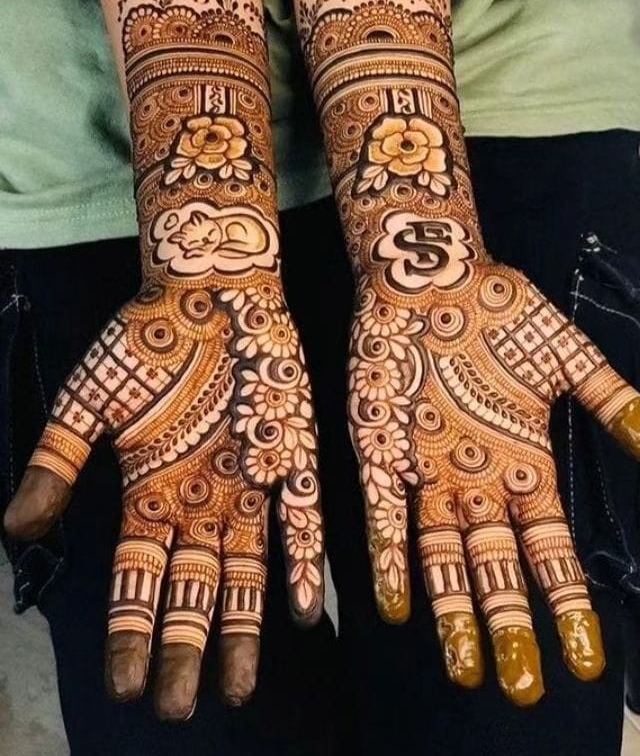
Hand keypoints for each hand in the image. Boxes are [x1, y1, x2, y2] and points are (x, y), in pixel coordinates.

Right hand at [5, 278, 323, 717]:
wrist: (210, 292)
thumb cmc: (146, 343)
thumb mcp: (89, 403)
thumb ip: (56, 461)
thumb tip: (14, 529)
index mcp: (149, 493)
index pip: (135, 581)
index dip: (130, 632)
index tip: (126, 686)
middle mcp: (200, 503)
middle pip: (190, 591)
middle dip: (184, 649)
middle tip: (178, 709)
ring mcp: (246, 486)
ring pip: (244, 574)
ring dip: (240, 629)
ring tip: (236, 687)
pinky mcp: (288, 459)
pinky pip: (297, 522)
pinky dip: (298, 565)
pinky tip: (300, 612)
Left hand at [348, 260, 639, 704]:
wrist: (431, 278)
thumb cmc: (501, 314)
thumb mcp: (568, 358)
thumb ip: (615, 401)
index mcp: (527, 466)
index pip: (553, 554)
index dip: (568, 606)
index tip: (587, 659)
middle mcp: (479, 484)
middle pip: (498, 571)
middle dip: (509, 629)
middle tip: (521, 690)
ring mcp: (430, 475)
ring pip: (445, 559)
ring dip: (455, 613)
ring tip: (465, 671)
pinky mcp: (384, 455)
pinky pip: (387, 519)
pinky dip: (393, 562)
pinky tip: (398, 608)